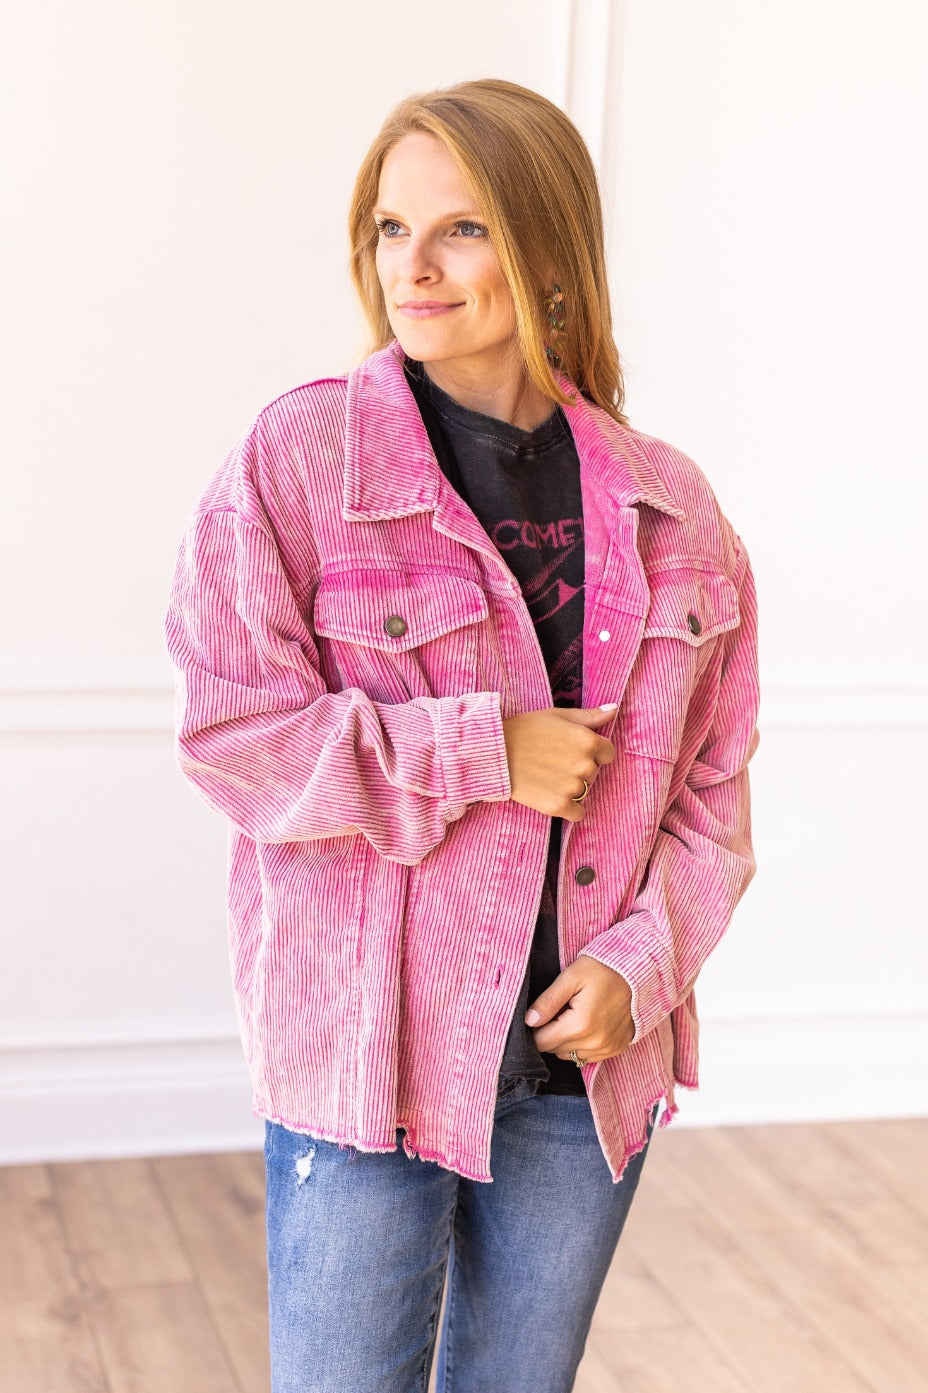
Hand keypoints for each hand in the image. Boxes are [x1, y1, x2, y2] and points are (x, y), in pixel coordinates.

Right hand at [502, 705, 617, 822]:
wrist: (494, 752)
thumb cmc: (524, 730)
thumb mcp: (557, 716)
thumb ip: (589, 716)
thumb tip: (614, 709)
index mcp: (588, 741)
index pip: (608, 753)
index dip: (593, 752)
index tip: (573, 751)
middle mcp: (584, 765)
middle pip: (595, 773)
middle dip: (579, 768)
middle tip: (554, 761)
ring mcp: (571, 787)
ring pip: (585, 792)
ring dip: (572, 787)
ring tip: (548, 776)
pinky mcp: (557, 805)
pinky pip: (577, 814)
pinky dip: (569, 808)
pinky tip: (553, 796)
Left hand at [525, 955, 634, 1063]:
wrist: (637, 972)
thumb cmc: (602, 970)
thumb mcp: (571, 977)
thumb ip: (548, 1001)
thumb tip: (528, 1021)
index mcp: (580, 1025)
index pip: (542, 1042)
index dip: (535, 1029)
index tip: (541, 1013)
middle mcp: (595, 1043)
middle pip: (555, 1050)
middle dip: (551, 1032)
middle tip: (560, 1009)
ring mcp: (607, 1048)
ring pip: (570, 1056)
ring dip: (566, 1041)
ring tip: (574, 1015)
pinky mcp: (616, 1049)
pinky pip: (588, 1056)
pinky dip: (582, 1044)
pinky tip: (588, 1024)